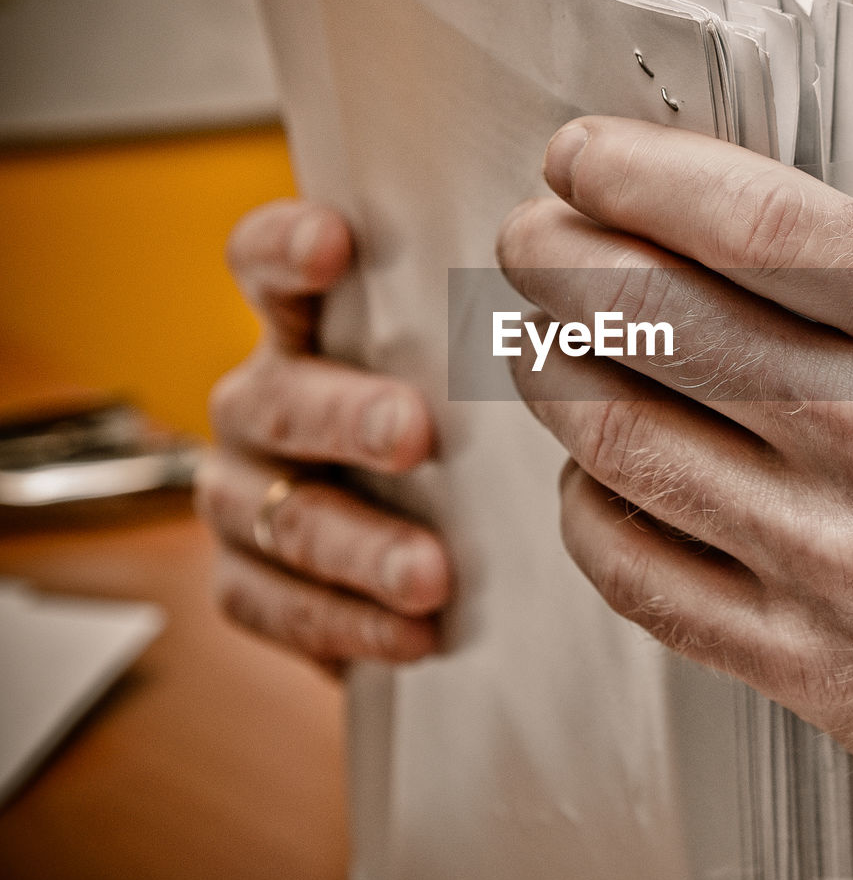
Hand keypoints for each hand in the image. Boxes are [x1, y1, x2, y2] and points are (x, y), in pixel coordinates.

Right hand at [195, 200, 449, 667]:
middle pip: (272, 395)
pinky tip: (415, 635)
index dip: (285, 247)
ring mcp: (246, 491)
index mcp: (308, 327)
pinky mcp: (249, 576)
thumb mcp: (471, 369)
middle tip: (414, 434)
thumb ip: (488, 326)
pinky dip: (343, 623)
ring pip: (271, 512)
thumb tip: (580, 281)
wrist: (433, 553)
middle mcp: (263, 400)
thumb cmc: (465, 430)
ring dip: (353, 544)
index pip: (263, 262)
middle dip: (341, 414)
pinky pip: (267, 603)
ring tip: (431, 575)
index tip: (334, 244)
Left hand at [495, 117, 852, 879]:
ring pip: (623, 443)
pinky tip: (589, 475)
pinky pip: (641, 576)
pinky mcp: (802, 662)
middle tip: (529, 234)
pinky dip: (587, 511)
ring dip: (548, 373)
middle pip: (655, 320)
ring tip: (534, 337)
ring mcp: (832, 562)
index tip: (580, 153)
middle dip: (555, 256)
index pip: (754, 224)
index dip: (638, 173)